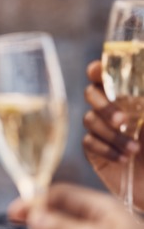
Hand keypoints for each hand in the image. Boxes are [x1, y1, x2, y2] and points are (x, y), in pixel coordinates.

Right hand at [82, 60, 143, 206]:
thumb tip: (139, 99)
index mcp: (132, 96)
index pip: (109, 74)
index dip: (100, 69)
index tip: (98, 71)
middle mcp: (115, 108)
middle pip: (92, 93)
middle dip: (104, 106)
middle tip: (122, 121)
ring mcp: (103, 128)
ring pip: (90, 120)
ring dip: (112, 135)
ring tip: (135, 150)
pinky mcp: (95, 150)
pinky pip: (89, 143)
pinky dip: (106, 150)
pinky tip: (124, 158)